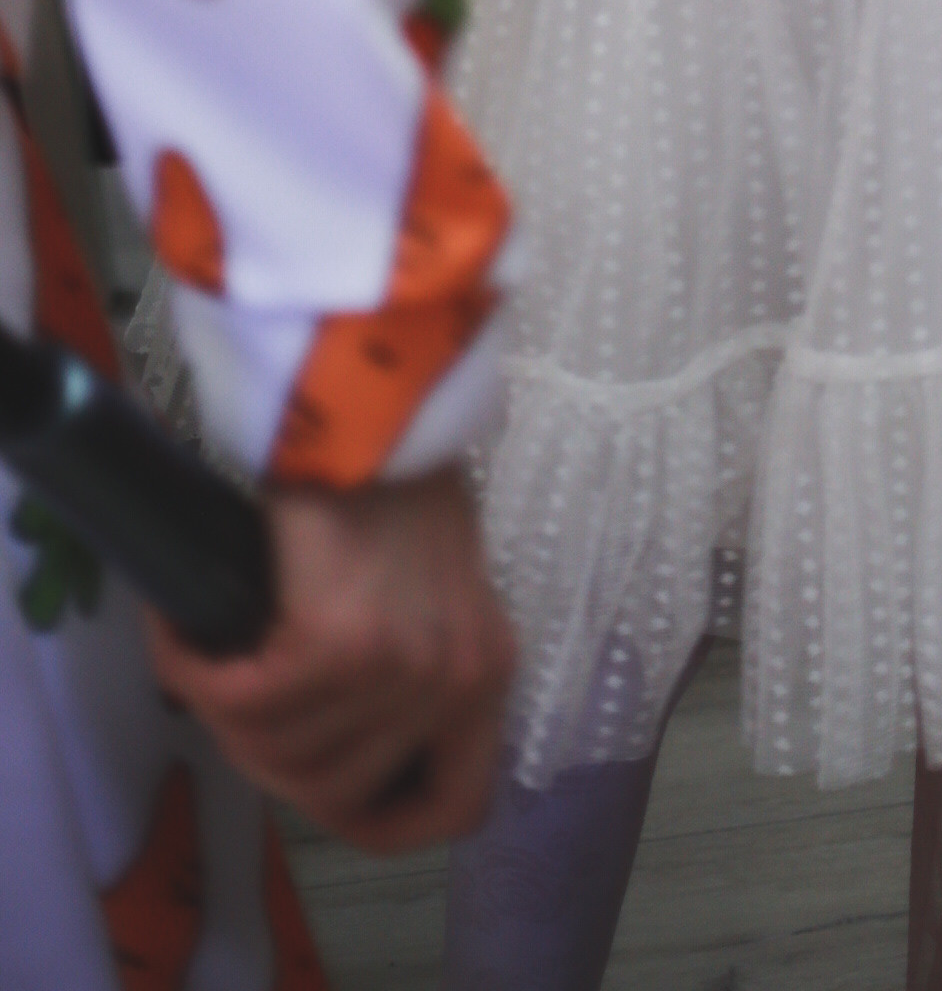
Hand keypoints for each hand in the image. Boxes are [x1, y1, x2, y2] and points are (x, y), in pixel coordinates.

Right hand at [148, 465, 514, 853]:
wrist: (373, 391)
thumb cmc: (394, 471)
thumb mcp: (429, 584)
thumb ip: (408, 661)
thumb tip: (336, 731)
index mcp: (489, 671)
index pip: (453, 807)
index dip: (381, 819)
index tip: (321, 780)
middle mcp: (458, 682)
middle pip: (332, 792)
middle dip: (263, 753)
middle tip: (231, 691)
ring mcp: (401, 670)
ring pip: (277, 754)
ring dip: (222, 714)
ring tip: (205, 652)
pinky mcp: (336, 643)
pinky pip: (240, 701)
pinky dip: (194, 671)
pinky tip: (184, 631)